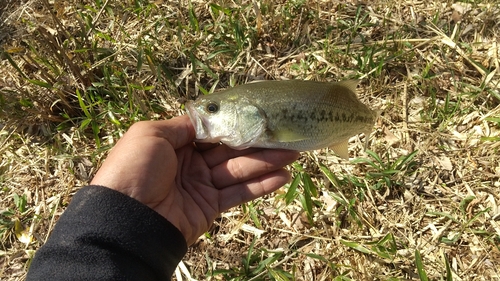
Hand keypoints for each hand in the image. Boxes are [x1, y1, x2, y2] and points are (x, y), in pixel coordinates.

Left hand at [90, 115, 298, 244]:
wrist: (126, 218)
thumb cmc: (134, 169)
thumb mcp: (151, 134)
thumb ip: (183, 125)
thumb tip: (206, 117)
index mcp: (175, 142)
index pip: (213, 131)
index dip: (237, 124)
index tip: (260, 116)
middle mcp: (190, 162)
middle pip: (231, 150)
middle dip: (259, 143)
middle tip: (287, 135)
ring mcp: (201, 185)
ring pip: (239, 170)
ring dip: (267, 162)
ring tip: (294, 154)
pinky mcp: (209, 207)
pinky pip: (238, 194)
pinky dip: (260, 186)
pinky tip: (282, 177)